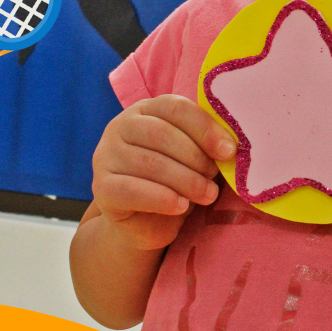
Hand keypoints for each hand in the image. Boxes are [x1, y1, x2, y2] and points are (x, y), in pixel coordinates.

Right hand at [91, 95, 234, 251]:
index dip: (204, 127)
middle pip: (162, 133)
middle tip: (215, 177)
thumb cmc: (175, 182)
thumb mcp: (192, 158)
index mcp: (145, 109)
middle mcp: (120, 126)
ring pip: (150, 163)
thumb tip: (230, 147)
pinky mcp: (101, 187)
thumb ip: (205, 146)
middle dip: (196, 157)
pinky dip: (162, 198)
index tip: (229, 150)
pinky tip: (181, 206)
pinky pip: (132, 190)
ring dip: (185, 180)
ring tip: (207, 195)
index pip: (175, 107)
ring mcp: (106, 155)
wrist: (145, 223)